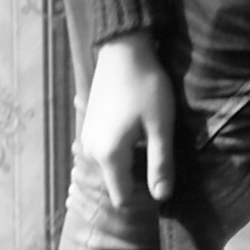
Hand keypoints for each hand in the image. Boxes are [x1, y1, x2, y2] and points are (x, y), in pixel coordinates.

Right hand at [74, 31, 182, 211]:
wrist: (123, 51)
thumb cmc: (147, 88)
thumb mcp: (160, 127)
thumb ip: (160, 164)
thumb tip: (162, 197)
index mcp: (108, 156)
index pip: (121, 196)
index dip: (143, 195)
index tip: (162, 179)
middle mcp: (91, 152)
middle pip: (115, 182)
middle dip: (138, 179)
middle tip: (160, 157)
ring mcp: (86, 139)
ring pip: (110, 167)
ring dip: (130, 162)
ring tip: (151, 142)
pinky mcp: (89, 127)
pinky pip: (105, 152)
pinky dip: (121, 150)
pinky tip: (138, 131)